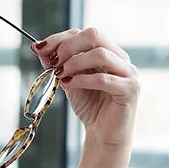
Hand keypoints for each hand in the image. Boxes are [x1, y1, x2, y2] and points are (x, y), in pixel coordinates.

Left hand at [32, 28, 138, 150]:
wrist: (103, 134)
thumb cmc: (89, 106)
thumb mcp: (68, 79)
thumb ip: (57, 63)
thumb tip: (38, 46)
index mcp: (108, 51)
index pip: (83, 33)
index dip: (60, 38)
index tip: (40, 48)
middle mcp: (121, 58)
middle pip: (94, 35)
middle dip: (67, 47)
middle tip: (54, 63)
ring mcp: (128, 72)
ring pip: (100, 54)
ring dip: (74, 62)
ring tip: (60, 75)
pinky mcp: (130, 89)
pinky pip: (104, 79)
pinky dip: (82, 79)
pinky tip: (68, 84)